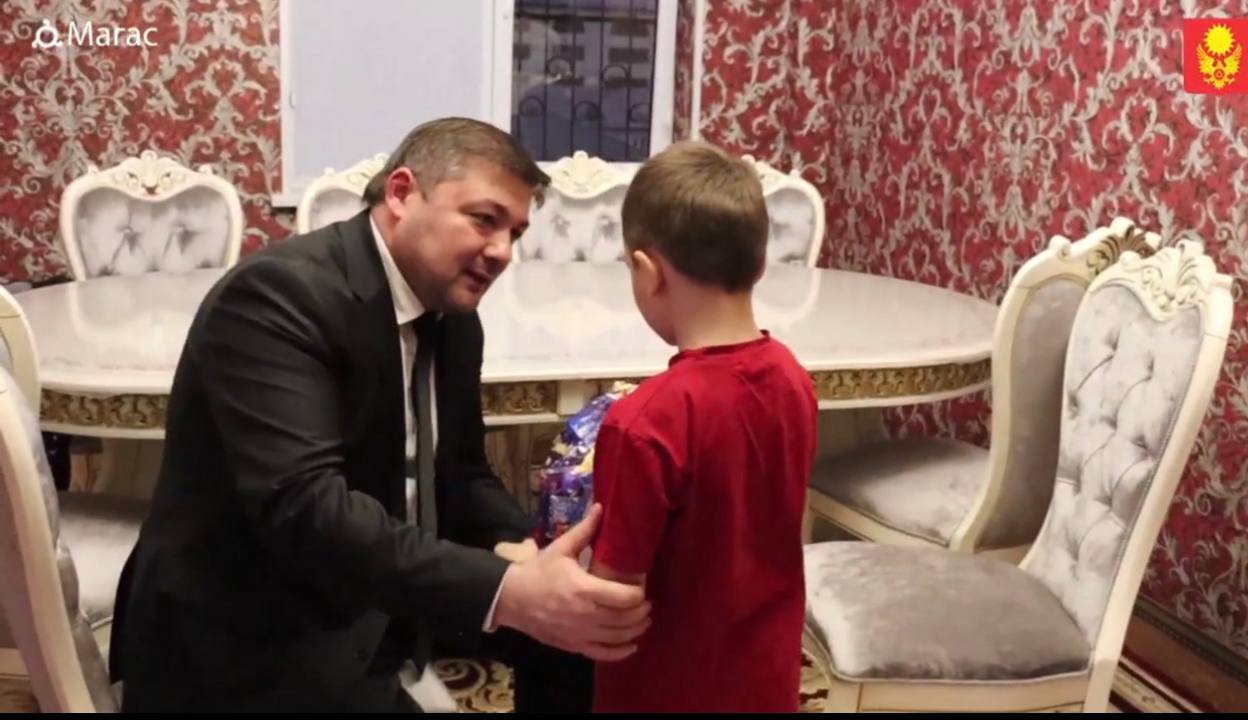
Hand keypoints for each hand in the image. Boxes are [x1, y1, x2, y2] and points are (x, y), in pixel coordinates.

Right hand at [494, 504, 649, 661]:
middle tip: (647, 603)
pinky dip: (621, 652)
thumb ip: (584, 530)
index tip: (642, 586)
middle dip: (642, 611)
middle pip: (626, 618)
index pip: (625, 597)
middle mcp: (585, 615)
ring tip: (644, 621)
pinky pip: (603, 654)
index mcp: (584, 589)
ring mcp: (580, 634)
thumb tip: (601, 507)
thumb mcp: (560, 549)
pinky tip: (632, 645)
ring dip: (636, 630)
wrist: (511, 598)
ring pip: (618, 637)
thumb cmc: (538, 572)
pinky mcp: (573, 646)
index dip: (639, 593)